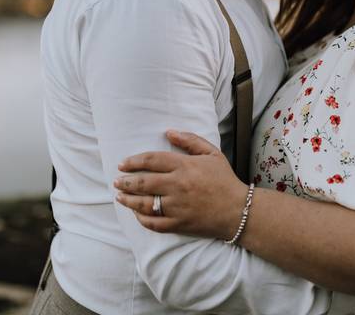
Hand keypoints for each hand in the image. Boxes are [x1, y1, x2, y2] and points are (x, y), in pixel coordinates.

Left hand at [114, 130, 249, 240]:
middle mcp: (178, 186)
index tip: (123, 164)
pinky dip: (142, 219)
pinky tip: (136, 214)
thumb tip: (169, 132)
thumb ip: (190, 140)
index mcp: (185, 166)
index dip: (134, 161)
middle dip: (125, 181)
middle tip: (117, 180)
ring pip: (144, 204)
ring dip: (128, 200)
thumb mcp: (212, 153)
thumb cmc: (224, 180)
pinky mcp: (179, 224)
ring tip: (120, 196)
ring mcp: (177, 207)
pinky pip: (154, 223)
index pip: (152, 160)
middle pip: (143, 182)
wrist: (238, 210)